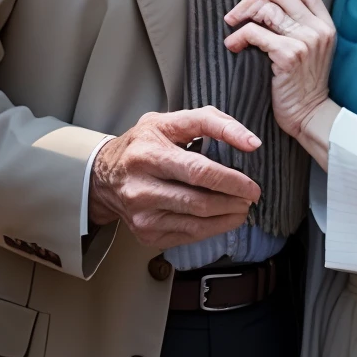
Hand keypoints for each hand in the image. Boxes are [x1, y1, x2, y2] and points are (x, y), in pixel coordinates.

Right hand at [88, 108, 260, 246]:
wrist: (103, 176)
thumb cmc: (145, 143)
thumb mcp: (172, 121)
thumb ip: (212, 122)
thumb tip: (251, 142)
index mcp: (148, 152)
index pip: (198, 171)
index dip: (231, 179)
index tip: (252, 184)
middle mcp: (141, 186)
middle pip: (199, 201)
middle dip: (233, 200)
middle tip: (251, 196)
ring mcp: (142, 214)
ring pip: (197, 223)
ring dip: (228, 217)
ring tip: (242, 207)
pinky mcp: (145, 233)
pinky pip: (188, 235)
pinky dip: (212, 229)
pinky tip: (223, 218)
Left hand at [224, 0, 335, 142]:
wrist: (309, 115)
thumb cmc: (301, 82)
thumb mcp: (309, 45)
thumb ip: (295, 21)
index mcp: (323, 20)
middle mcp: (318, 26)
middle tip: (236, 14)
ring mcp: (306, 40)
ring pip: (266, 7)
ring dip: (242, 15)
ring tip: (232, 28)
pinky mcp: (290, 55)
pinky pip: (256, 32)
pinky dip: (239, 36)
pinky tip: (233, 45)